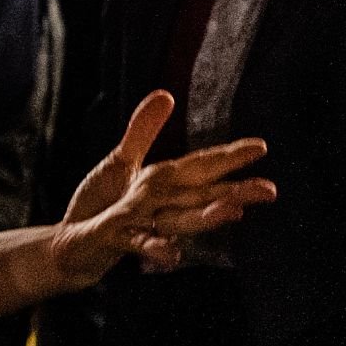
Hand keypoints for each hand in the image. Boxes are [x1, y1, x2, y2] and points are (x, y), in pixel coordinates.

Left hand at [51, 91, 276, 290]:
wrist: (74, 246)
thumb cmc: (102, 205)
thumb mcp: (122, 163)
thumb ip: (144, 131)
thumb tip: (167, 93)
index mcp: (164, 185)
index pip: (202, 168)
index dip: (229, 157)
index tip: (261, 146)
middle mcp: (160, 207)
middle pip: (201, 197)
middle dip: (234, 192)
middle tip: (270, 190)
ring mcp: (140, 225)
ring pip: (178, 222)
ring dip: (205, 218)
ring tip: (234, 210)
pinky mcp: (114, 238)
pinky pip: (136, 242)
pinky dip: (153, 247)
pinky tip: (172, 252)